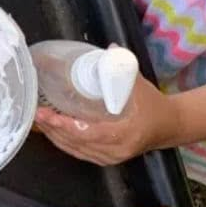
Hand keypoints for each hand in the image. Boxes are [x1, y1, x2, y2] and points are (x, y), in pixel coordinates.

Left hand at [35, 73, 177, 165]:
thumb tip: (110, 47)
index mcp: (125, 134)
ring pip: (74, 149)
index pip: (87, 133)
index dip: (65, 126)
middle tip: (36, 113)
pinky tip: (50, 130)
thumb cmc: (152, 104)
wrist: (169, 125)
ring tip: (38, 119)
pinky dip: (62, 141)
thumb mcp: (138, 85)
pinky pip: (78, 152)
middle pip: (75, 143)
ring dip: (53, 135)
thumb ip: (122, 67)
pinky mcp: (104, 159)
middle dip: (52, 128)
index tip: (47, 114)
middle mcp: (115, 150)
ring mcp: (109, 157)